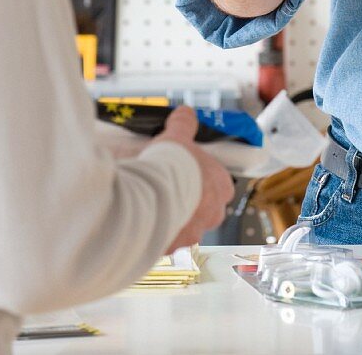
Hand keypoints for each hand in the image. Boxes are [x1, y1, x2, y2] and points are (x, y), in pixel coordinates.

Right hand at [150, 106, 233, 251]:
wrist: (150, 194)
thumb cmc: (171, 165)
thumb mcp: (177, 137)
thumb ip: (183, 124)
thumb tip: (185, 113)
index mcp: (221, 187)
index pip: (219, 185)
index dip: (201, 179)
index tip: (186, 173)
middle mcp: (213, 214)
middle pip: (203, 209)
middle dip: (187, 201)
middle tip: (167, 187)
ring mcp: (192, 234)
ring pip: (183, 226)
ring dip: (170, 217)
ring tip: (149, 202)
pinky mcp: (171, 247)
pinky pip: (163, 239)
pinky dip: (153, 231)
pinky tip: (141, 218)